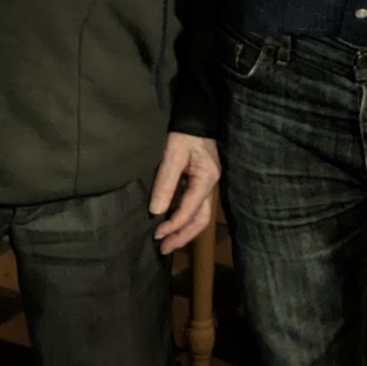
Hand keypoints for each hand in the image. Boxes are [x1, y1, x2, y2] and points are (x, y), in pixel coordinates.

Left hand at [150, 132, 219, 252]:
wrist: (196, 117)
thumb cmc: (184, 133)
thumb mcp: (172, 155)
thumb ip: (165, 183)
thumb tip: (156, 210)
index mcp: (206, 180)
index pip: (191, 210)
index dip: (174, 225)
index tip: (157, 234)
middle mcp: (210, 186)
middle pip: (200, 220)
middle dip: (182, 236)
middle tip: (163, 249)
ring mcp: (207, 185)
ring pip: (200, 216)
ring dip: (184, 231)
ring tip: (167, 243)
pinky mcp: (200, 183)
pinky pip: (195, 207)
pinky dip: (184, 219)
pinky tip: (172, 225)